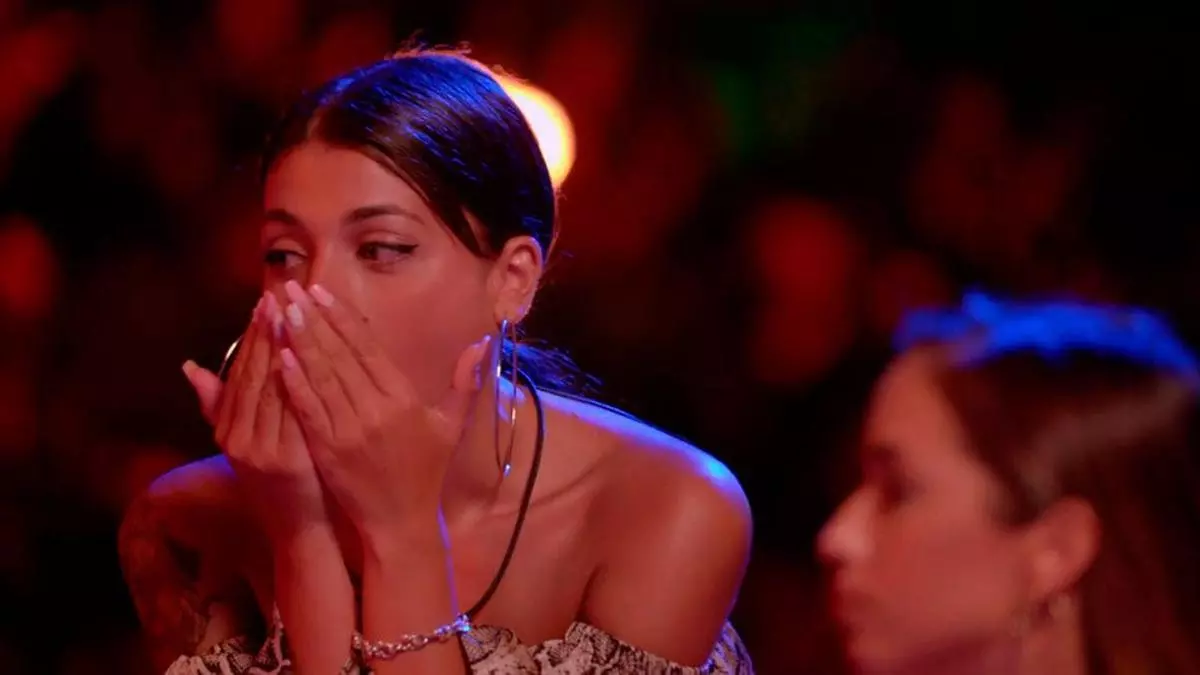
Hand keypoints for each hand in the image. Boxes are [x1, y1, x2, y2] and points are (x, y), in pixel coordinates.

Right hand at [185, 294, 327, 543]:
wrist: (300, 532)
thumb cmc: (281, 483)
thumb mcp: (246, 444)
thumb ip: (219, 406)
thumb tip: (189, 367)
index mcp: (227, 430)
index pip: (238, 372)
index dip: (251, 336)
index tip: (264, 303)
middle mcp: (237, 438)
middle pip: (252, 374)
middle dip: (266, 333)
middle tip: (278, 295)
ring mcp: (260, 450)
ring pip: (269, 388)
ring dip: (280, 348)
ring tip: (292, 313)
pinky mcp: (285, 460)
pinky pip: (290, 411)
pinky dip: (294, 381)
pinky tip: (302, 356)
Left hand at [274, 280, 489, 541]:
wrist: (400, 524)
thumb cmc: (426, 473)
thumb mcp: (450, 427)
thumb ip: (465, 383)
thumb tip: (483, 342)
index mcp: (404, 401)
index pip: (368, 349)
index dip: (343, 318)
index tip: (322, 292)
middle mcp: (375, 411)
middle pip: (339, 356)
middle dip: (314, 319)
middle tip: (293, 288)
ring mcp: (348, 431)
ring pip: (319, 376)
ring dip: (298, 341)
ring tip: (281, 311)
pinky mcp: (326, 450)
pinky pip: (307, 409)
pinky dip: (293, 381)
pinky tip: (279, 357)